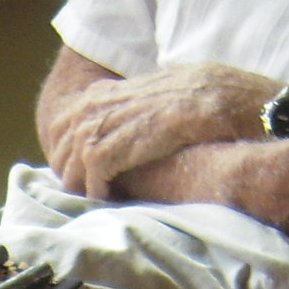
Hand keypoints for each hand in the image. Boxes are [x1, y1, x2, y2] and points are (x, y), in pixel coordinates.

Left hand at [49, 62, 263, 197]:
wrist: (225, 98)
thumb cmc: (206, 95)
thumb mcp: (165, 90)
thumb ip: (141, 103)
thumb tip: (134, 117)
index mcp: (110, 91)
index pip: (68, 120)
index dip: (68, 147)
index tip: (77, 169)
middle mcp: (103, 104)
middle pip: (63, 138)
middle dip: (68, 166)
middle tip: (79, 189)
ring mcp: (110, 122)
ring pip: (74, 157)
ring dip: (80, 181)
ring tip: (92, 198)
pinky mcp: (121, 144)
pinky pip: (93, 171)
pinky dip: (96, 188)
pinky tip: (106, 198)